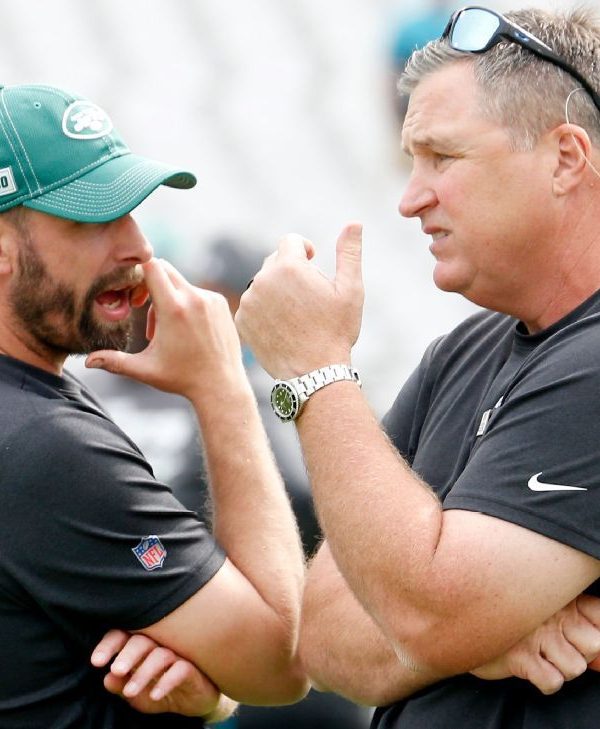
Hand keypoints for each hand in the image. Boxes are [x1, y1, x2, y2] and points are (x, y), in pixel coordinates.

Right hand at [85, 259, 245, 401]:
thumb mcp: (145, 369)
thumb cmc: (181, 378)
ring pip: (180, 284)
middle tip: (141, 306)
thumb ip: (114, 362)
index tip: (132, 292)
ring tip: (166, 330)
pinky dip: (187, 303)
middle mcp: (194, 298)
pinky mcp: (221, 303)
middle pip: (164, 269)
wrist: (221, 386)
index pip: (151, 267)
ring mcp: (210, 299)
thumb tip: (87, 362)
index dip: (137, 272)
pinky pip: (197, 292)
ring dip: (168, 298)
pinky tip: (186, 330)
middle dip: (149, 283)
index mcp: (173, 309)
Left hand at [91, 629, 236, 719]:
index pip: (123, 636)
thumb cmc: (160, 689)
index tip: (96, 662)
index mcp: (140, 647)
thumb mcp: (137, 693)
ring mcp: (177, 654)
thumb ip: (121, 686)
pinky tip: (155, 695)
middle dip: (127, 655)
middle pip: (142, 641)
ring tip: (130, 691)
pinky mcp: (191, 668)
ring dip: (143, 672)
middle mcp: (158, 646)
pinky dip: (166, 681)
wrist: (193, 702)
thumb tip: (107, 679)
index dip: (109, 645)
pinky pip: (180, 669)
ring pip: (159, 655)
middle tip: (116, 670)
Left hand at [235, 223, 363, 378]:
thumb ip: (349, 252)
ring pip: (263, 284)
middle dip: (291, 272)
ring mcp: (249, 301)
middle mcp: (263, 279)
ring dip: (277, 291)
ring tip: (296, 315)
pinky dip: (264, 310)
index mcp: (289, 266)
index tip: (313, 262)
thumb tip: (354, 222)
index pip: (290, 241)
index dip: (304, 249)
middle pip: (274, 262)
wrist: (314, 373)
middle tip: (308, 297)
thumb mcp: (351, 290)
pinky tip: (282, 327)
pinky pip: (253, 305)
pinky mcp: (242, 320)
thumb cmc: (336, 331)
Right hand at [472, 595, 599, 693]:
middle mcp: (550, 612)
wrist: (455, 611)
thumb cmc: (503, 610)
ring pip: (575, 667)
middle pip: (595, 644)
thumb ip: (574, 621)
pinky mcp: (519, 657)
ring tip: (540, 655)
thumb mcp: (540, 604)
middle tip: (557, 646)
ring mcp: (535, 635)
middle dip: (580, 652)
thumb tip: (599, 653)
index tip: (579, 632)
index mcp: (558, 594)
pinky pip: (552, 682)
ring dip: (560, 668)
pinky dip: (545, 680)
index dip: (597, 628)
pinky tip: (530, 666)